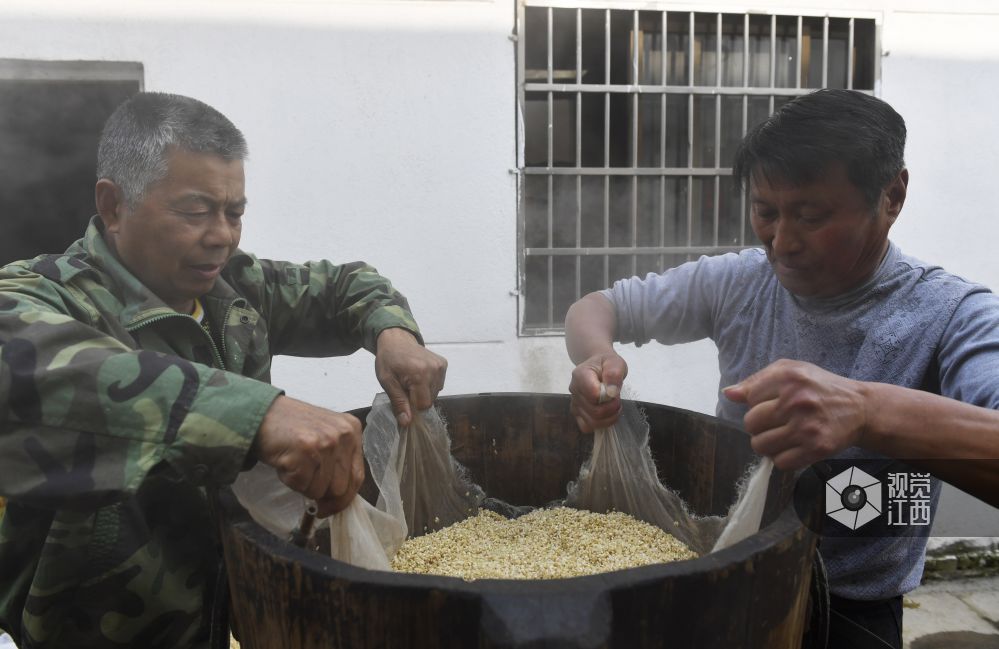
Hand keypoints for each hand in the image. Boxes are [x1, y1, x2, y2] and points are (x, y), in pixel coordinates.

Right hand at [255, 395, 363, 516]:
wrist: (262, 414)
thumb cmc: (292, 429)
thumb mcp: (325, 437)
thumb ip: (338, 462)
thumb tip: (339, 500)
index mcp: (352, 431)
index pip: (357, 477)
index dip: (343, 499)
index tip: (330, 508)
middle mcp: (343, 434)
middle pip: (339, 489)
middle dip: (319, 492)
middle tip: (304, 478)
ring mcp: (326, 441)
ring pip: (320, 490)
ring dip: (302, 484)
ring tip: (294, 462)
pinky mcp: (306, 450)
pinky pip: (301, 485)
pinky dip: (289, 480)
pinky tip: (285, 460)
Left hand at [374, 327, 447, 426]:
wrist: (396, 340)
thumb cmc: (388, 360)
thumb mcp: (387, 382)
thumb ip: (398, 402)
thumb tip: (406, 422)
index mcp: (419, 374)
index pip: (423, 405)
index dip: (412, 406)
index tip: (403, 398)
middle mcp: (434, 370)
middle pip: (430, 400)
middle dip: (417, 398)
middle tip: (405, 387)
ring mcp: (440, 366)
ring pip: (435, 393)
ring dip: (423, 392)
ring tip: (412, 380)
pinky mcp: (443, 364)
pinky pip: (439, 384)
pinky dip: (429, 384)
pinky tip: (420, 375)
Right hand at [568, 351, 627, 431]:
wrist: (598, 367)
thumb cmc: (606, 364)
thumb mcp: (615, 362)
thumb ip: (613, 374)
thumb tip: (611, 392)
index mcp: (580, 375)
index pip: (593, 395)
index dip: (608, 398)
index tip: (615, 391)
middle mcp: (574, 390)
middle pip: (594, 411)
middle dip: (612, 408)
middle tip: (617, 399)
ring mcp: (574, 403)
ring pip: (591, 422)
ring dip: (608, 418)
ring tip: (613, 407)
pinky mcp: (577, 413)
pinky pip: (586, 427)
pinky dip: (600, 425)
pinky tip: (606, 415)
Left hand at [722, 359, 870, 469]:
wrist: (860, 409)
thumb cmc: (820, 388)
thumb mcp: (791, 371)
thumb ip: (757, 380)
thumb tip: (729, 394)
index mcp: (788, 377)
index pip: (749, 398)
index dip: (756, 404)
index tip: (771, 404)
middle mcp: (796, 401)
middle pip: (751, 424)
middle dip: (758, 426)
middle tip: (775, 423)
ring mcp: (806, 427)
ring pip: (761, 446)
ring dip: (767, 444)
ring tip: (781, 436)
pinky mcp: (816, 448)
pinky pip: (780, 462)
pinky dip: (782, 458)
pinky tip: (792, 448)